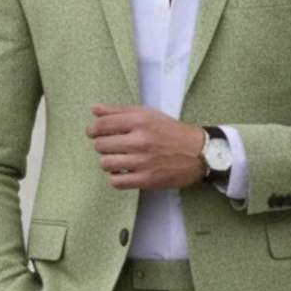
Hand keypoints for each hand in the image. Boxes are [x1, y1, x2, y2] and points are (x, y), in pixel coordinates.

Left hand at [87, 103, 205, 189]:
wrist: (199, 153)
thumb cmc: (172, 131)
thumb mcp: (148, 114)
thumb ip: (119, 110)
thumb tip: (93, 108)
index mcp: (140, 121)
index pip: (101, 125)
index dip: (92, 130)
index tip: (94, 133)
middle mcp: (140, 140)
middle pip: (100, 145)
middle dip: (102, 146)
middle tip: (112, 146)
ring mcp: (143, 161)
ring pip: (105, 164)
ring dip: (108, 162)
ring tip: (118, 159)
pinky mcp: (146, 179)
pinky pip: (116, 181)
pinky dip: (115, 177)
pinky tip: (123, 172)